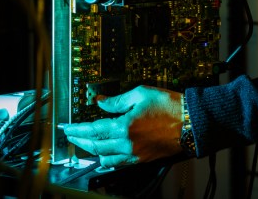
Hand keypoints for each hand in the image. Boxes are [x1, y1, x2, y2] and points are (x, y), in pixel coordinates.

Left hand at [60, 85, 182, 167]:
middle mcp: (127, 143)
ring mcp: (134, 153)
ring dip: (93, 151)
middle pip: (95, 146)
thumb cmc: (169, 106)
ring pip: (105, 158)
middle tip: (71, 135)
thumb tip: (101, 102)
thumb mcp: (141, 94)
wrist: (190, 122)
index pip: (93, 129)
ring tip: (87, 144)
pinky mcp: (142, 158)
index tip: (67, 127)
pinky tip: (105, 155)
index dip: (77, 128)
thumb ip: (117, 100)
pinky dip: (108, 160)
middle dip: (80, 140)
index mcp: (124, 126)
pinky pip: (119, 163)